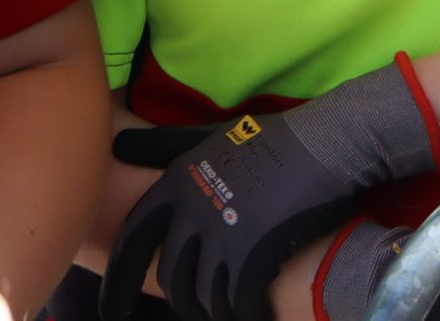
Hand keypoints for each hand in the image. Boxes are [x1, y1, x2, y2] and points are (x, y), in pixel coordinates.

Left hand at [100, 63, 439, 320]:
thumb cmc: (275, 141)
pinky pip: (236, 301)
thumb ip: (165, 146)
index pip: (133, 239)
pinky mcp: (252, 252)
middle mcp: (192, 207)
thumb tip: (117, 144)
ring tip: (232, 309)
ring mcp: (222, 231)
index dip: (117, 279)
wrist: (329, 144)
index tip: (110, 308)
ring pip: (203, 294)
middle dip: (182, 300)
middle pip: (171, 275)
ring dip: (216, 309)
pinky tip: (256, 311)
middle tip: (198, 310)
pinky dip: (245, 312)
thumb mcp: (212, 136)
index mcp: (178, 181)